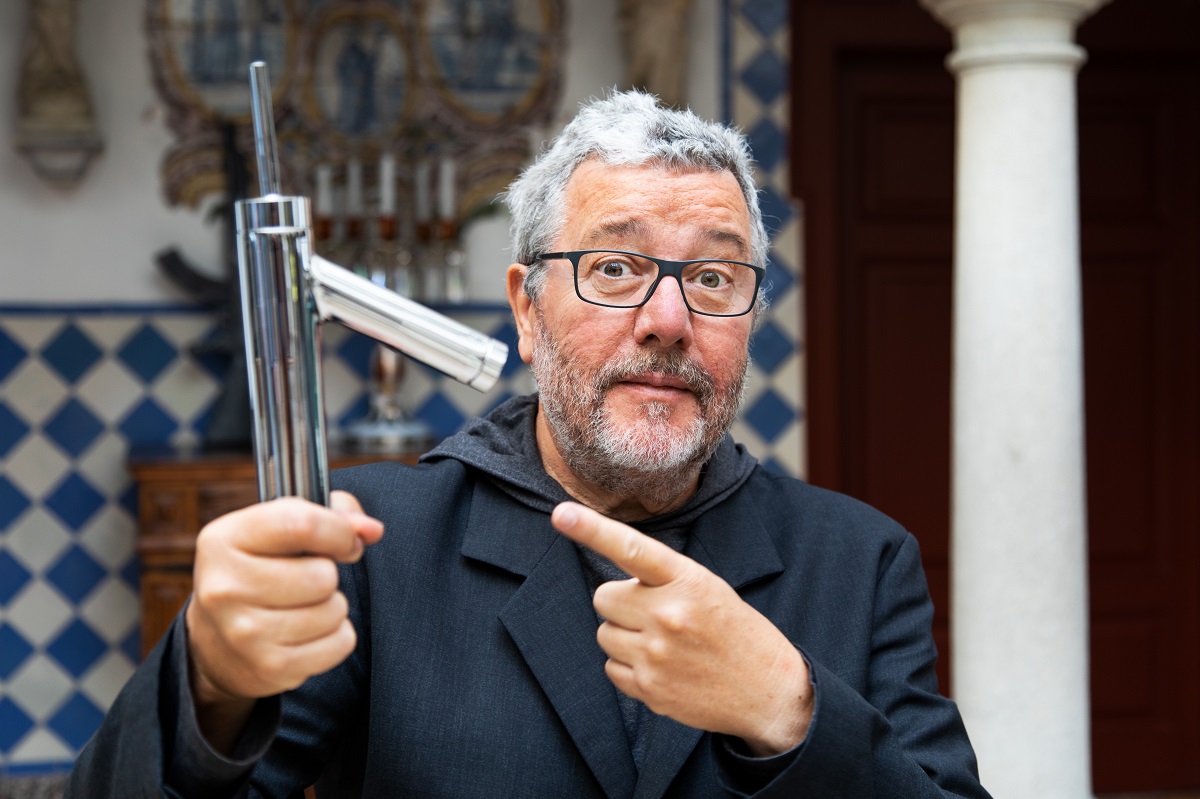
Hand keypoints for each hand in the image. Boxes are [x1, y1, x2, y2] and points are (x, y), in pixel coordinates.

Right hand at [185, 491, 382, 750]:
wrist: (217, 641)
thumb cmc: (263, 568)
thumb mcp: (281, 527)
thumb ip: (335, 514)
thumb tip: (371, 530)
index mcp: (224, 539)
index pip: (301, 524)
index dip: (339, 532)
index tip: (344, 541)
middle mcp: (225, 587)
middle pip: (322, 576)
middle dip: (329, 574)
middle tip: (309, 579)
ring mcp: (244, 633)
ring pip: (334, 611)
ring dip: (333, 606)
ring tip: (305, 605)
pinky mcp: (268, 667)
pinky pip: (339, 644)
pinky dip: (336, 637)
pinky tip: (309, 632)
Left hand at [551, 502, 812, 756]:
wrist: (767, 690)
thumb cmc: (734, 631)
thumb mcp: (708, 588)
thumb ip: (662, 580)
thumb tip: (612, 586)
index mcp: (687, 581)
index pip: (632, 549)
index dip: (592, 530)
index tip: (562, 514)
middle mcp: (668, 615)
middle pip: (604, 597)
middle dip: (622, 603)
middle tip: (657, 615)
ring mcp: (656, 654)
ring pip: (604, 633)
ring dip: (625, 636)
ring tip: (664, 644)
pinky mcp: (649, 688)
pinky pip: (611, 667)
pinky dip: (630, 667)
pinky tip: (663, 668)